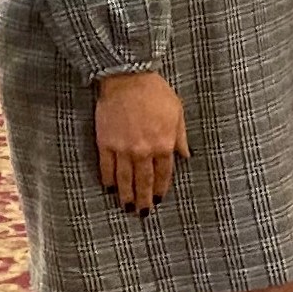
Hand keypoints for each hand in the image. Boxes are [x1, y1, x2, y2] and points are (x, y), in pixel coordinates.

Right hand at [95, 71, 187, 211]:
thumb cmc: (155, 92)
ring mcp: (123, 148)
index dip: (160, 188)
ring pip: (124, 179)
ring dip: (126, 195)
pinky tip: (109, 188)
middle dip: (143, 199)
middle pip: (143, 181)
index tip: (158, 199)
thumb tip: (186, 155)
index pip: (163, 174)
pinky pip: (106, 166)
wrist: (128, 77)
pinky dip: (108, 179)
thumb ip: (180, 137)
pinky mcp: (106, 142)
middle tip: (142, 213)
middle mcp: (143, 151)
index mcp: (163, 144)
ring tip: (126, 207)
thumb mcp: (177, 112)